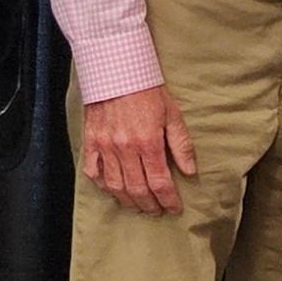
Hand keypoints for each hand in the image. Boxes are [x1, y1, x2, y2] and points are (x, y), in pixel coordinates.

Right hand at [80, 85, 195, 214]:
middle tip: (157, 210)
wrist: (116, 69)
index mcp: (148, 142)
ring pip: (115, 186)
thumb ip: (181, 144)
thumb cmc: (147, 89)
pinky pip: (93, 172)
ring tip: (138, 205)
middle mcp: (125, 148)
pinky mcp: (91, 141)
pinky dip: (103, 185)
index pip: (160, 182)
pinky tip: (113, 189)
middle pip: (137, 189)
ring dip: (128, 200)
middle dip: (150, 205)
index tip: (174, 208)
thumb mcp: (172, 113)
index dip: (168, 200)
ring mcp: (105, 146)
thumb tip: (190, 171)